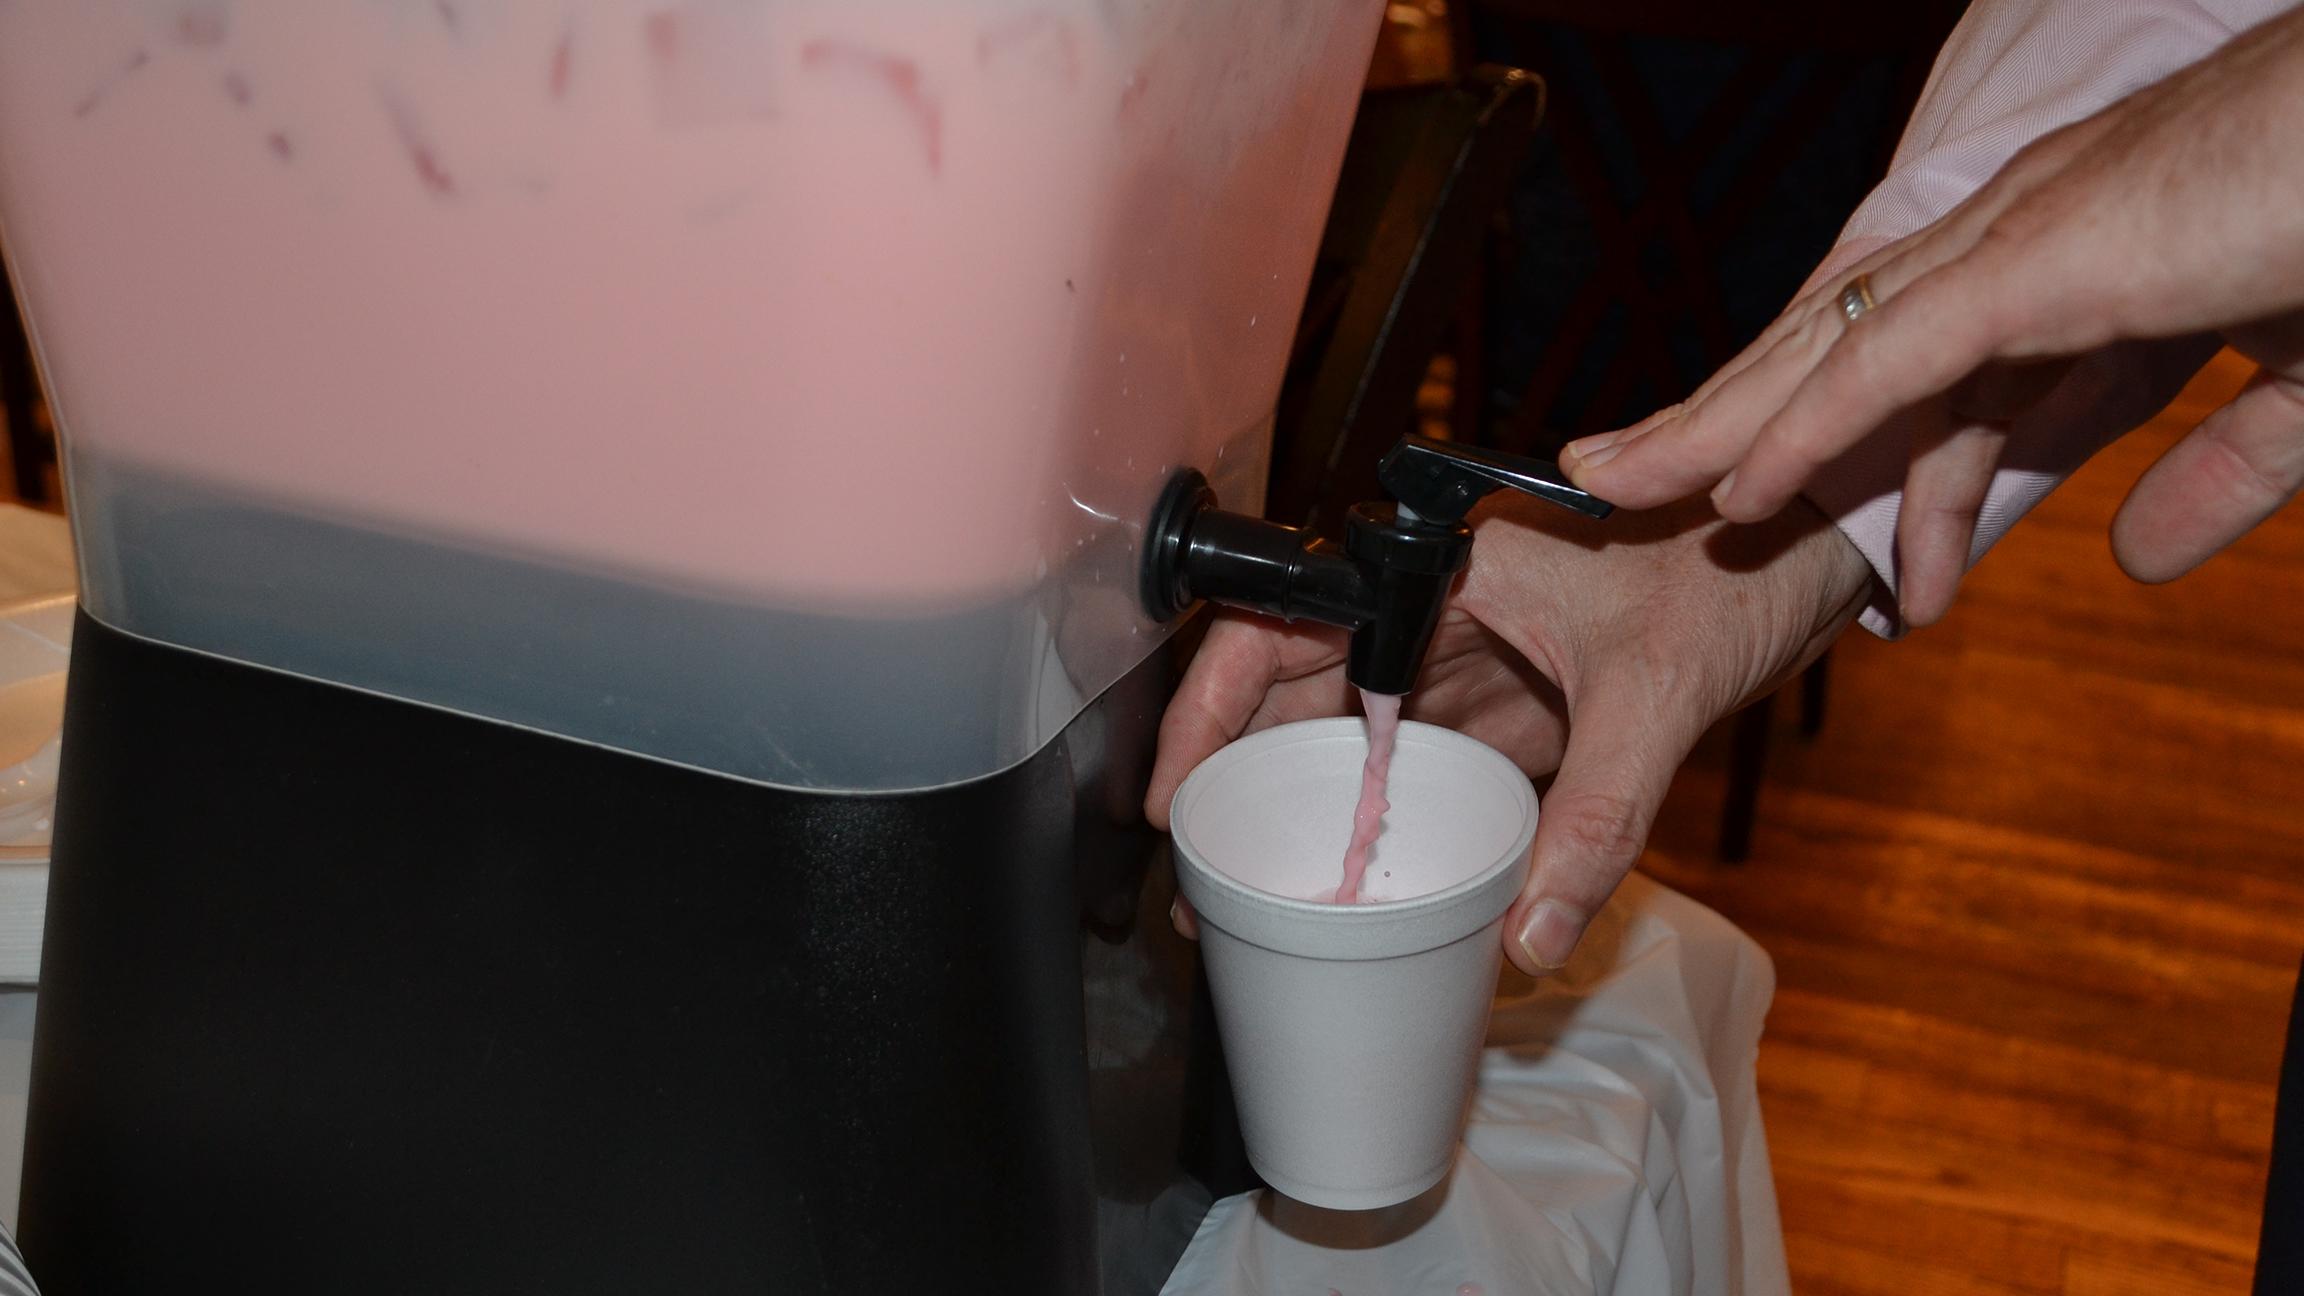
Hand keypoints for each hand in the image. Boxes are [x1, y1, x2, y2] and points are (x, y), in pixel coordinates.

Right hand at [1145, 492, 1872, 974]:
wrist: (1808, 556)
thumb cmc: (1732, 572)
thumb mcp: (1659, 693)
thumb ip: (1597, 818)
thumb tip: (1530, 936)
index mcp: (1439, 568)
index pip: (1280, 622)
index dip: (1208, 708)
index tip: (1178, 794)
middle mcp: (1430, 609)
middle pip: (1289, 687)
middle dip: (1232, 775)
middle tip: (1198, 871)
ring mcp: (1462, 660)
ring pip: (1341, 732)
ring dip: (1294, 807)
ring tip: (1247, 891)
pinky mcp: (1500, 705)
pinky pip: (1413, 767)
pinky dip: (1375, 824)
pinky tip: (1347, 881)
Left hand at [1559, 7, 2303, 622]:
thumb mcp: (2297, 384)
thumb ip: (2218, 469)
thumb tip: (2141, 562)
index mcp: (2067, 260)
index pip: (1911, 368)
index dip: (1837, 451)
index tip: (1780, 525)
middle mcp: (2015, 240)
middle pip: (1827, 347)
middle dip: (1719, 419)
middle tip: (1621, 479)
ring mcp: (2023, 240)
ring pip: (1829, 349)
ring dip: (1718, 425)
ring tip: (1618, 487)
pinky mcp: (2048, 257)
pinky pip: (1898, 356)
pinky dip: (1812, 424)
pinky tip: (1737, 486)